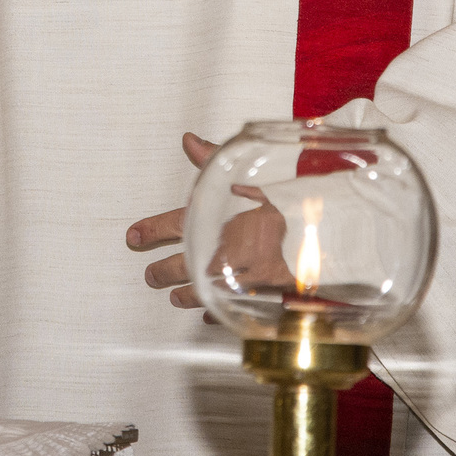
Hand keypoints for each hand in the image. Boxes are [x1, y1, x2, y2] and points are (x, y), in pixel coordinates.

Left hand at [126, 134, 292, 310]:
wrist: (322, 228)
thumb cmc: (282, 197)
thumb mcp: (245, 171)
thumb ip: (213, 160)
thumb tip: (187, 140)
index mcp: (213, 220)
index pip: (173, 223)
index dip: (151, 229)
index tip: (132, 236)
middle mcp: (221, 251)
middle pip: (182, 264)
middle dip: (163, 270)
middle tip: (150, 276)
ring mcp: (239, 276)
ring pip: (203, 290)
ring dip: (187, 295)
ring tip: (175, 298)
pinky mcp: (260, 293)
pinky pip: (233, 306)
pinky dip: (219, 311)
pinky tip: (210, 315)